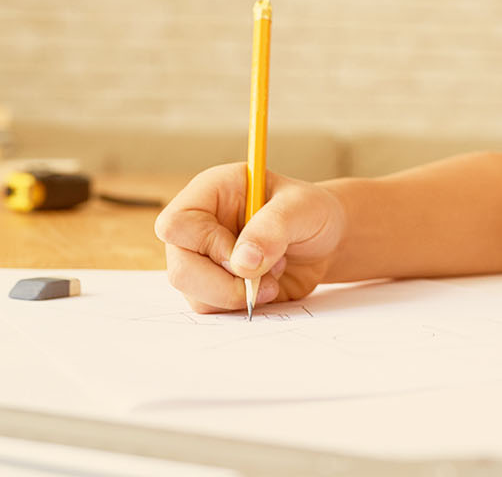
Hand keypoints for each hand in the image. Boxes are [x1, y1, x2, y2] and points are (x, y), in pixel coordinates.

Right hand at [154, 163, 346, 313]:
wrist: (325, 241)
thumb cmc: (310, 212)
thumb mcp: (302, 208)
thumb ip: (273, 228)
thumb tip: (242, 262)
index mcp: (211, 193)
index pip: (177, 223)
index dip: (208, 245)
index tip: (245, 255)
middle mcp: (200, 226)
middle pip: (180, 268)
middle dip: (223, 284)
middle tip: (260, 280)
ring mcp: (205, 259)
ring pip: (194, 294)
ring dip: (237, 295)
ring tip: (272, 275)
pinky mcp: (216, 286)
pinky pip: (212, 308)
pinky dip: (242, 306)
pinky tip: (266, 287)